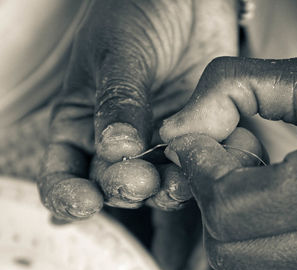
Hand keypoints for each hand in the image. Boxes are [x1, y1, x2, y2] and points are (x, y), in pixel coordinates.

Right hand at [37, 0, 238, 217]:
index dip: (69, 196)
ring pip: (159, 183)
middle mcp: (120, 141)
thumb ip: (117, 100)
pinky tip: (209, 163)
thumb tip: (117, 150)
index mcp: (82, 123)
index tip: (85, 201)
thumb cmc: (138, 13)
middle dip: (125, 189)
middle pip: (115, 184)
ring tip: (175, 182)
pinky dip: (205, 169)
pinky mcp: (198, 135)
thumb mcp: (119, 51)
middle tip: (141, 180)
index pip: (65, 173)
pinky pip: (200, 162)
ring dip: (166, 190)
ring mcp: (161, 140)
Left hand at [160, 46, 296, 269]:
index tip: (196, 136)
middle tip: (227, 148)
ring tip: (260, 165)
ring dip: (233, 213)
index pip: (231, 206)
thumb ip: (238, 90)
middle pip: (229, 249)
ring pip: (247, 262)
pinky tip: (282, 186)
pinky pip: (278, 262)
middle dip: (209, 195)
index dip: (197, 169)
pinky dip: (261, 226)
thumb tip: (177, 127)